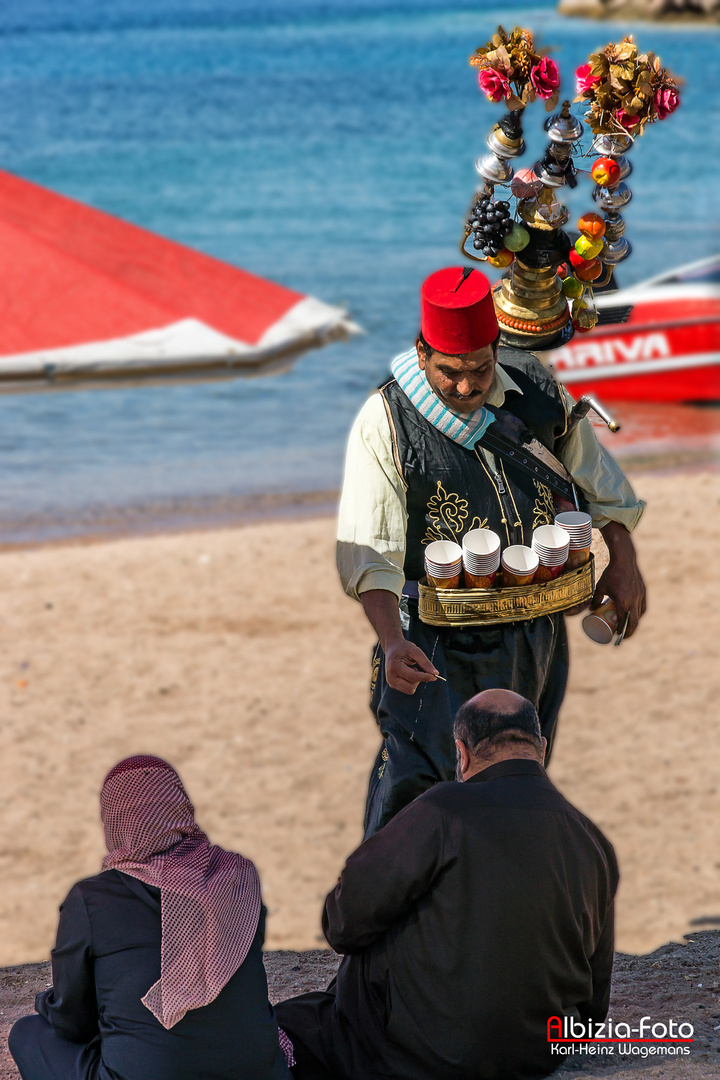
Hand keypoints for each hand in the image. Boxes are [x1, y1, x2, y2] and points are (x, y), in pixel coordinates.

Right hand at [384, 639, 438, 694]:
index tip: (435, 676)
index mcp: (394, 667)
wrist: (392, 648)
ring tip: (411, 669)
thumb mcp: (415, 651)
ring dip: (415, 681)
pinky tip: (408, 673)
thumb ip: (425, 662)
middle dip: (419, 679)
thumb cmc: (404, 648)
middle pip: (411, 688)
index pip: (413, 677)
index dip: (425, 677)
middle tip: (418, 668)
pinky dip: (412, 682)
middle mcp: (390, 678)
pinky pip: (408, 689)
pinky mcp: (393, 685)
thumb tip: (435, 673)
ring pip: (410, 690)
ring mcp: (391, 683)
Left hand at [595, 522, 646, 638]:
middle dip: (629, 632)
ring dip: (635, 623)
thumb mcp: (600, 587)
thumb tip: (591, 610)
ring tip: (629, 627)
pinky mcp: (643, 591)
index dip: (621, 631)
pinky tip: (636, 615)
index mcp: (623, 602)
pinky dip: (640, 613)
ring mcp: (640, 596)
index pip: (624, 621)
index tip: (617, 636)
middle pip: (634, 622)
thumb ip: (596, 599)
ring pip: (640, 614)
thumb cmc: (611, 574)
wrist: (624, 560)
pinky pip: (643, 606)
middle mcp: (634, 601)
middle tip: (623, 636)